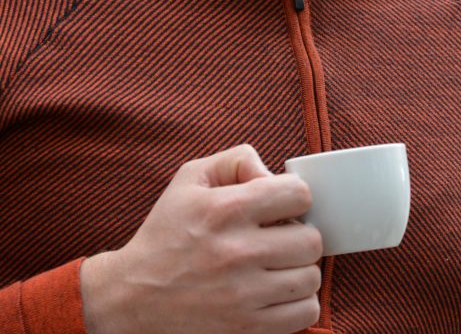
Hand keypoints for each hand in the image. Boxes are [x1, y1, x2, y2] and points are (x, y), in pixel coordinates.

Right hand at [81, 144, 321, 333]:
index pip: (298, 194)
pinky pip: (304, 314)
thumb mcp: (190, 179)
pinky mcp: (246, 329)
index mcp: (225, 210)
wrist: (132, 295)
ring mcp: (243, 296)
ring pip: (311, 278)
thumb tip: (272, 174)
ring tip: (278, 265)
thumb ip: (236, 161)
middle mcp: (237, 252)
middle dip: (299, 233)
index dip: (294, 196)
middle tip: (280, 237)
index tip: (281, 205)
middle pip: (311, 239)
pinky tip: (277, 291)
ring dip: (300, 269)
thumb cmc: (166, 232)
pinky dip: (298, 302)